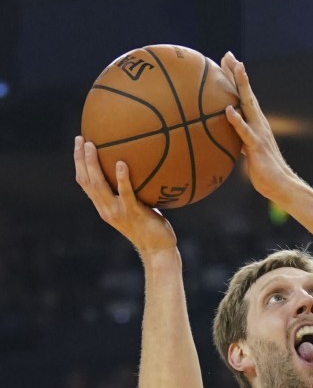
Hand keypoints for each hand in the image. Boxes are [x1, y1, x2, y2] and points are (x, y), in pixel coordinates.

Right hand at [73, 136, 176, 255]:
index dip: (79, 163)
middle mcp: (105, 209)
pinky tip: (122, 163)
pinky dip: (122, 178)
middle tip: (81, 139)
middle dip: (81, 159)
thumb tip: (141, 168)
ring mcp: (117, 212)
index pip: (85, 182)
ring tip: (93, 145)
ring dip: (93, 164)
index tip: (80, 144)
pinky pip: (125, 193)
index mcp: (104, 206)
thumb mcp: (138, 207)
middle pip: (86, 181)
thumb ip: (133, 192)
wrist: (158, 249)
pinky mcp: (132, 213)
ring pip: (98, 185)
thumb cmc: (152, 227)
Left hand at [221, 51, 298, 202]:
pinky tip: (229, 110)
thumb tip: (227, 138)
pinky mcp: (256, 146)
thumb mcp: (248, 152)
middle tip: (228, 55)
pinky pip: (245, 132)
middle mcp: (259, 123)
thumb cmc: (264, 172)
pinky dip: (237, 121)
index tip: (226, 62)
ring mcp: (259, 133)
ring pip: (248, 105)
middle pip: (246, 94)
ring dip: (241, 86)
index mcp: (256, 124)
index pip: (243, 98)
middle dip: (236, 74)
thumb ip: (239, 140)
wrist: (281, 185)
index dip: (235, 80)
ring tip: (235, 69)